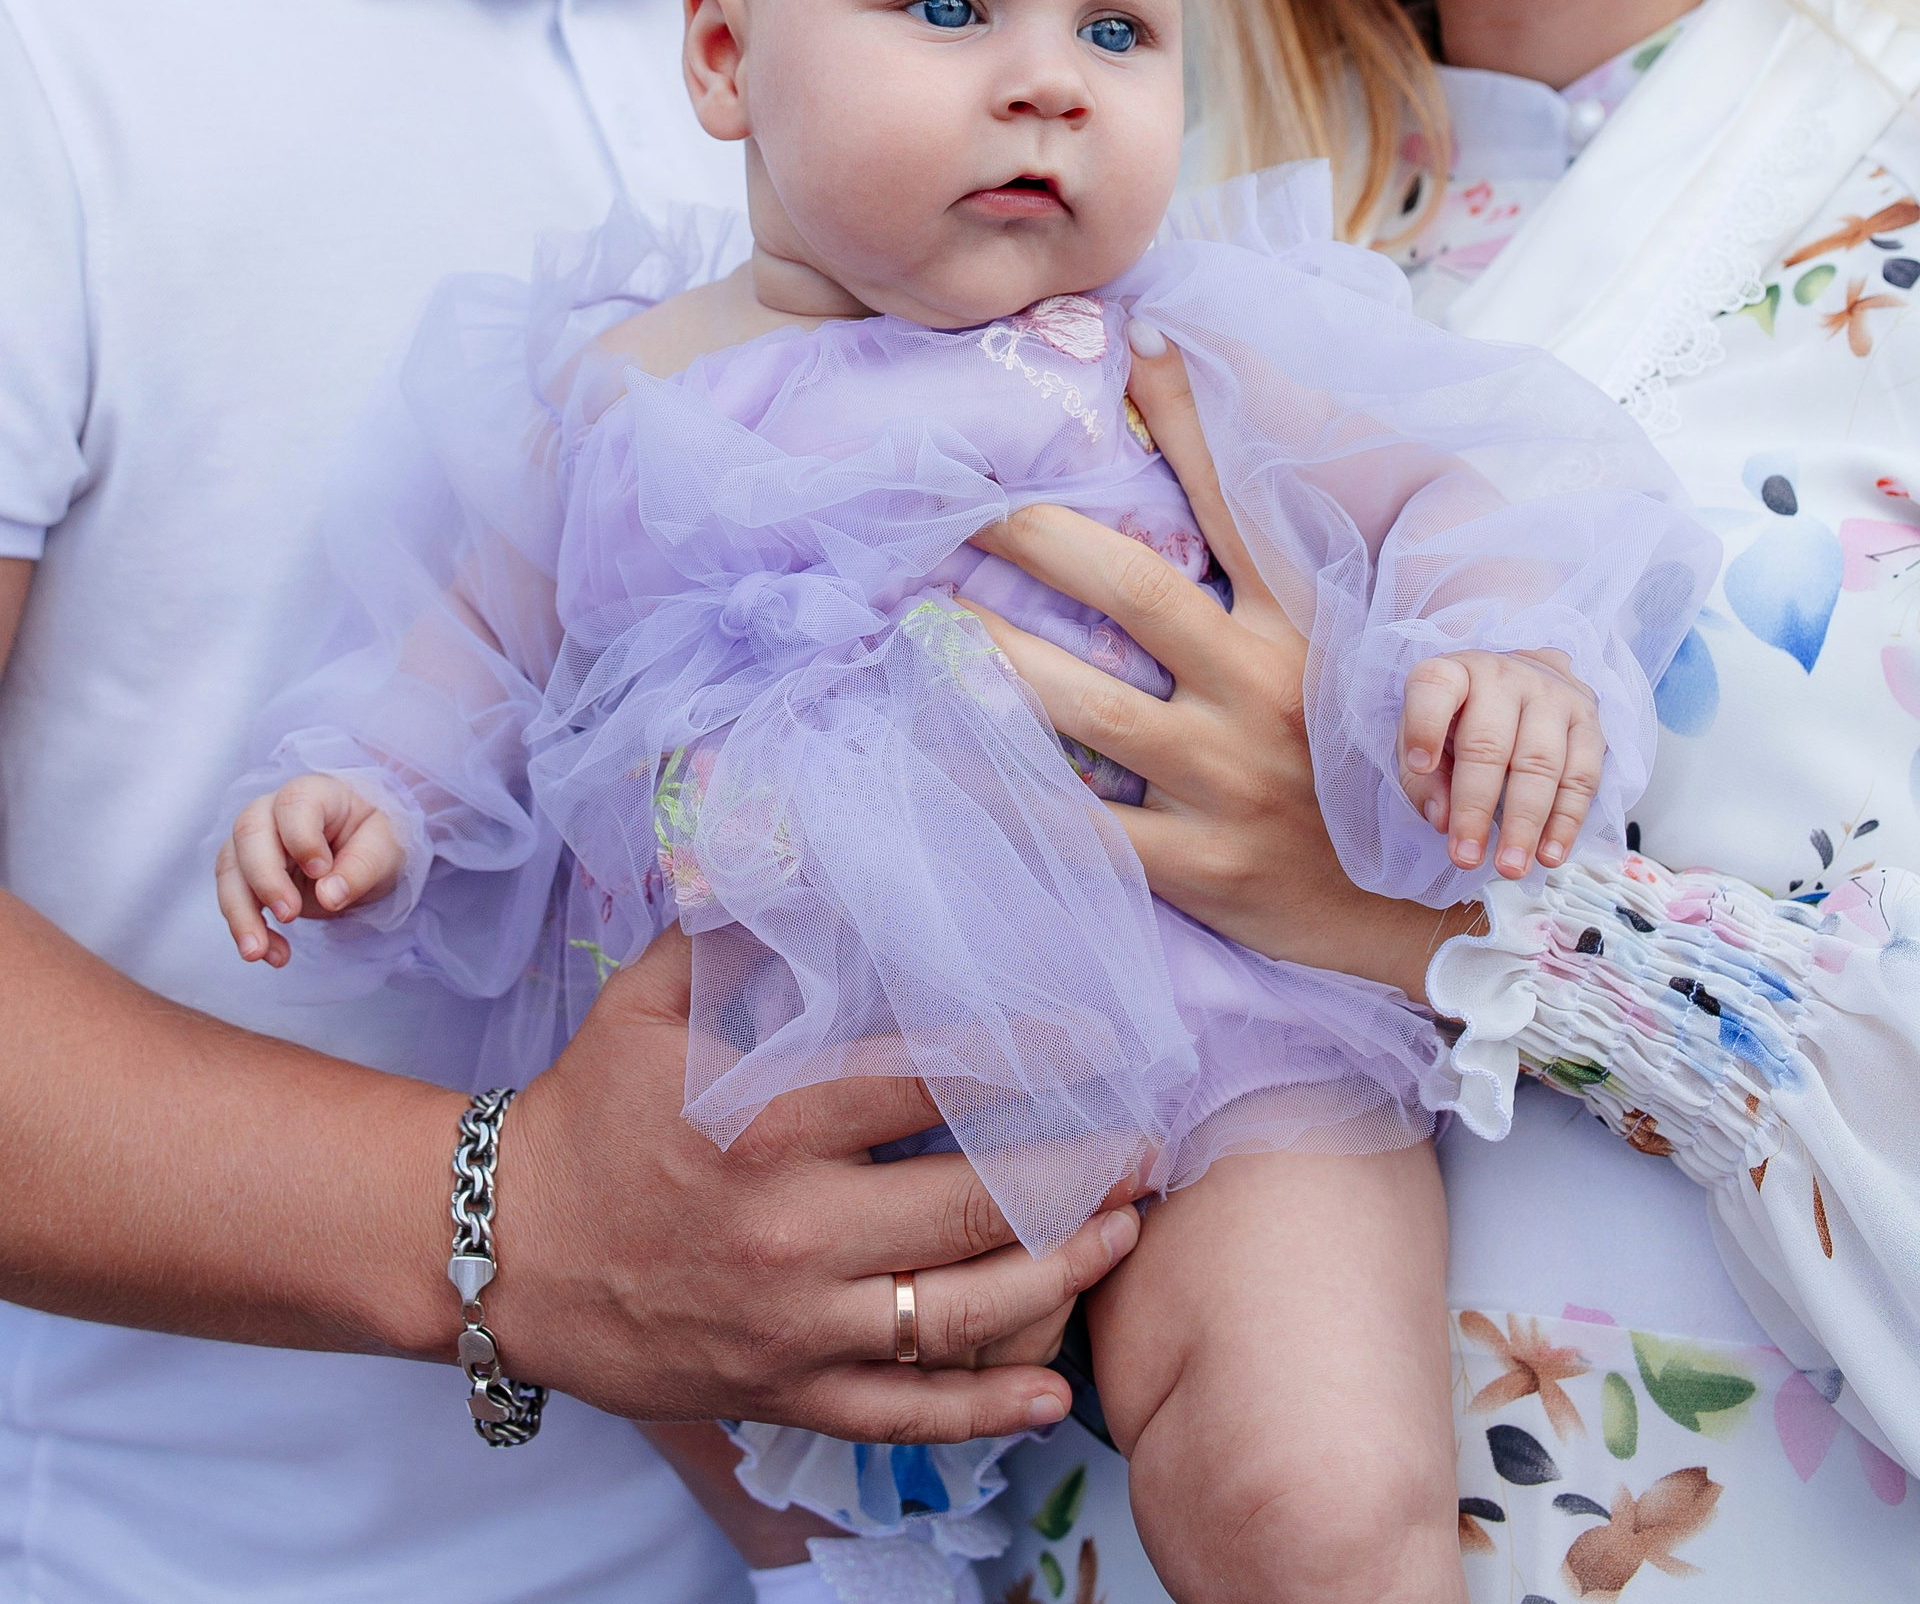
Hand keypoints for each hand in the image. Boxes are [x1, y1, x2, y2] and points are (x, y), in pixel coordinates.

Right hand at [217, 774, 405, 964]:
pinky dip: (246, 928)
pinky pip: (232, 898)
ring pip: (229, 869)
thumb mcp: (386, 849)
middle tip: (290, 915)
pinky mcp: (245, 873)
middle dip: (264, 878)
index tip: (321, 871)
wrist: (362, 855)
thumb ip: (361, 868)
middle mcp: (274, 811)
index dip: (301, 838)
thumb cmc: (374, 839)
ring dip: (241, 914)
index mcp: (316, 793)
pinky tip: (269, 953)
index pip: (294, 804)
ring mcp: (254, 841)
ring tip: (260, 953)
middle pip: (249, 832)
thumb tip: (328, 896)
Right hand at [487, 928, 1138, 1436]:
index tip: (1096, 1036)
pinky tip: (1056, 1389)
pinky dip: (987, 1408)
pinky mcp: (783, 1393)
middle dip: (1076, 1172)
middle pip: (974, 1205)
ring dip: (1061, 1277)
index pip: (933, 1082)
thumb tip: (805, 841)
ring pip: (961, 1315)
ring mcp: (794, 1325)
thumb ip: (738, 926)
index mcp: (767, 1122)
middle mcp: (793, 1231)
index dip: (1030, 1056)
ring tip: (1123, 1232)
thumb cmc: (590, 1110)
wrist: (501, 1253)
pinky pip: (905, 1415)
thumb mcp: (649, 999)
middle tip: (1143, 1141)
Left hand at [967, 343, 1480, 1005]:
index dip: (1190, 422)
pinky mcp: (1198, 866)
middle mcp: (1263, 691)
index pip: (1240, 504)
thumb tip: (1209, 466)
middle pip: (1131, 589)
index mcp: (1304, 630)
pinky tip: (939, 754)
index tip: (1133, 346)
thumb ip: (1274, 569)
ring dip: (991, 656)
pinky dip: (1003, 789)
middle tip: (954, 498)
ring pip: (1084, 704)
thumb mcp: (1336, 653)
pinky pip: (1078, 826)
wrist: (1424, 911)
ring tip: (921, 620)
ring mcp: (1227, 782)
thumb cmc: (1354, 761)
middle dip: (1034, 534)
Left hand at [1400, 648, 1603, 878]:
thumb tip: (1442, 821)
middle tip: (1465, 857)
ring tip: (1509, 867)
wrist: (1527, 680)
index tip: (1419, 765)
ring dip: (1525, 823)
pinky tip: (1548, 855)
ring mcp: (1552, 697)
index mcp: (1456, 672)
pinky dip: (1566, 823)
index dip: (1424, 726)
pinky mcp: (1588, 722)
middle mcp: (1504, 678)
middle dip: (1476, 806)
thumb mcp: (1427, 735)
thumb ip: (1422, 778)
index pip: (1436, 687)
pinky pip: (1582, 777)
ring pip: (1541, 764)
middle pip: (1489, 743)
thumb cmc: (1466, 718)